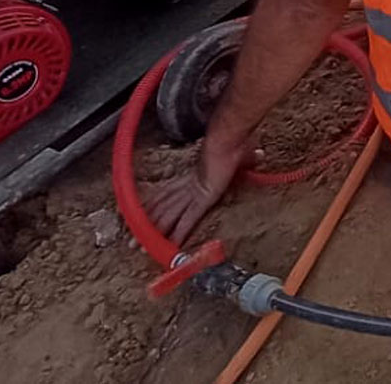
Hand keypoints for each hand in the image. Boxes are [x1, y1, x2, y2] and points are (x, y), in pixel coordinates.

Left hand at [145, 131, 256, 246]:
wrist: (227, 141)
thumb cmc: (231, 145)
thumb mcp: (237, 156)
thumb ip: (246, 159)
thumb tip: (260, 154)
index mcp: (190, 177)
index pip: (166, 195)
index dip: (152, 208)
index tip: (138, 218)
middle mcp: (187, 187)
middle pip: (162, 209)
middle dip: (145, 227)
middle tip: (130, 242)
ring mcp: (193, 194)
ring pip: (169, 218)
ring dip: (155, 235)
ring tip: (142, 249)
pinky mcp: (202, 200)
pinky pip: (187, 220)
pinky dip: (178, 234)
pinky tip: (171, 246)